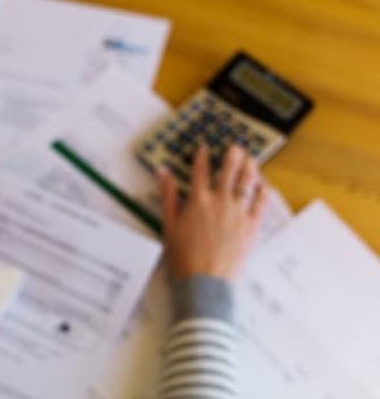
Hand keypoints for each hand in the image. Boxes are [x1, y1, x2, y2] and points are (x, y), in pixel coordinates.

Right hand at [159, 144, 268, 280]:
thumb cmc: (183, 257)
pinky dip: (263, 191)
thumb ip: (168, 196)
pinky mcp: (251, 226)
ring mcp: (238, 213)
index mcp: (198, 201)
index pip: (200, 171)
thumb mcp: (168, 225)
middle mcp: (219, 202)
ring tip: (251, 159)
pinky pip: (261, 203)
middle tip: (236, 146)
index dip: (202, 156)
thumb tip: (163, 173)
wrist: (204, 282)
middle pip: (228, 171)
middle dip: (232, 155)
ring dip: (250, 167)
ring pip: (247, 182)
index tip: (204, 147)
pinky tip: (264, 185)